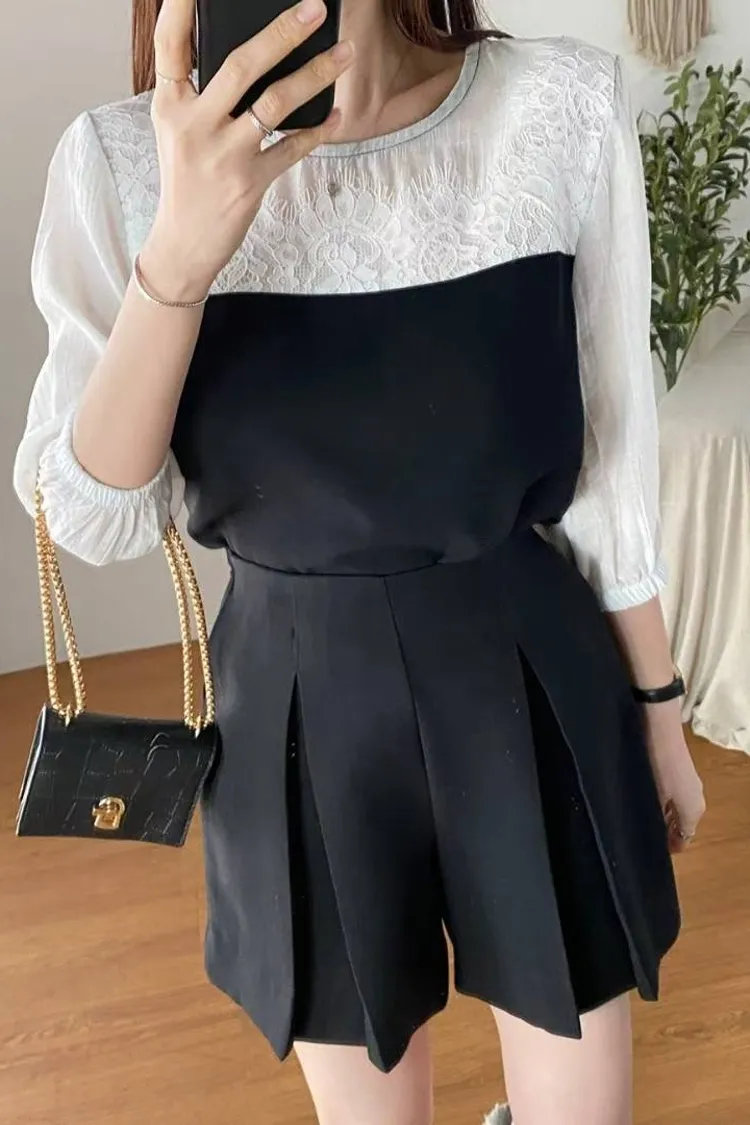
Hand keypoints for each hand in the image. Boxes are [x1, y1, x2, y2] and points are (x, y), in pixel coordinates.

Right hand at [139, 0, 353, 302]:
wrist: (183, 245)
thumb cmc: (186, 181)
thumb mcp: (177, 130)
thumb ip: (198, 91)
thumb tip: (249, 50)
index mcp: (169, 104)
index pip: (170, 42)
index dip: (181, 5)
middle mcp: (194, 125)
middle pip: (241, 65)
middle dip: (282, 32)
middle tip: (316, 8)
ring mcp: (223, 155)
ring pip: (275, 103)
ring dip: (315, 75)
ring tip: (345, 53)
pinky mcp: (249, 183)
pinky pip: (292, 148)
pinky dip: (318, 131)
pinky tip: (336, 115)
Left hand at [641, 697, 705, 852]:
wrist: (660, 730)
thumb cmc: (658, 766)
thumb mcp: (656, 796)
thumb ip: (659, 818)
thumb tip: (656, 834)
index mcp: (693, 811)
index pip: (685, 838)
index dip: (671, 846)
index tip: (654, 852)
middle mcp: (696, 800)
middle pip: (683, 825)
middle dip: (667, 833)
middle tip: (645, 837)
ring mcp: (691, 786)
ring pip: (678, 810)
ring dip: (664, 817)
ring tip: (642, 821)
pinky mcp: (682, 774)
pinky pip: (675, 797)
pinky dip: (664, 804)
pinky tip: (645, 801)